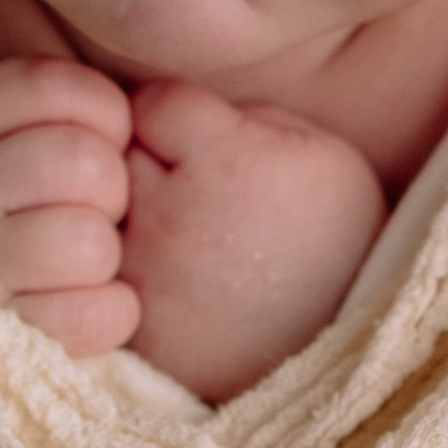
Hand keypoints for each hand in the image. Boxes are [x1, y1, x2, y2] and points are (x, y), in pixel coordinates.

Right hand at [0, 57, 139, 356]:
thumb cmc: (19, 201)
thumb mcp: (20, 131)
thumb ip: (64, 104)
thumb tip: (152, 103)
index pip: (50, 86)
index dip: (104, 114)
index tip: (102, 139)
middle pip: (79, 162)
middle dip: (109, 185)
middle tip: (93, 206)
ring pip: (85, 242)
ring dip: (104, 253)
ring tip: (84, 256)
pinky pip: (91, 316)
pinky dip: (112, 312)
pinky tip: (95, 301)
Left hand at [121, 81, 386, 402]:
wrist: (352, 344)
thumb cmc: (336, 237)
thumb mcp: (318, 149)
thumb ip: (239, 116)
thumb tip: (176, 108)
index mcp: (224, 160)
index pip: (151, 104)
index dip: (174, 117)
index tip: (199, 142)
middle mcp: (170, 215)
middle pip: (113, 157)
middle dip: (141, 162)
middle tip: (186, 187)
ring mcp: (145, 276)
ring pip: (96, 217)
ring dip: (124, 217)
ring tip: (179, 234)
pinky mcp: (133, 327)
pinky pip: (98, 278)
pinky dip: (122, 272)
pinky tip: (170, 278)